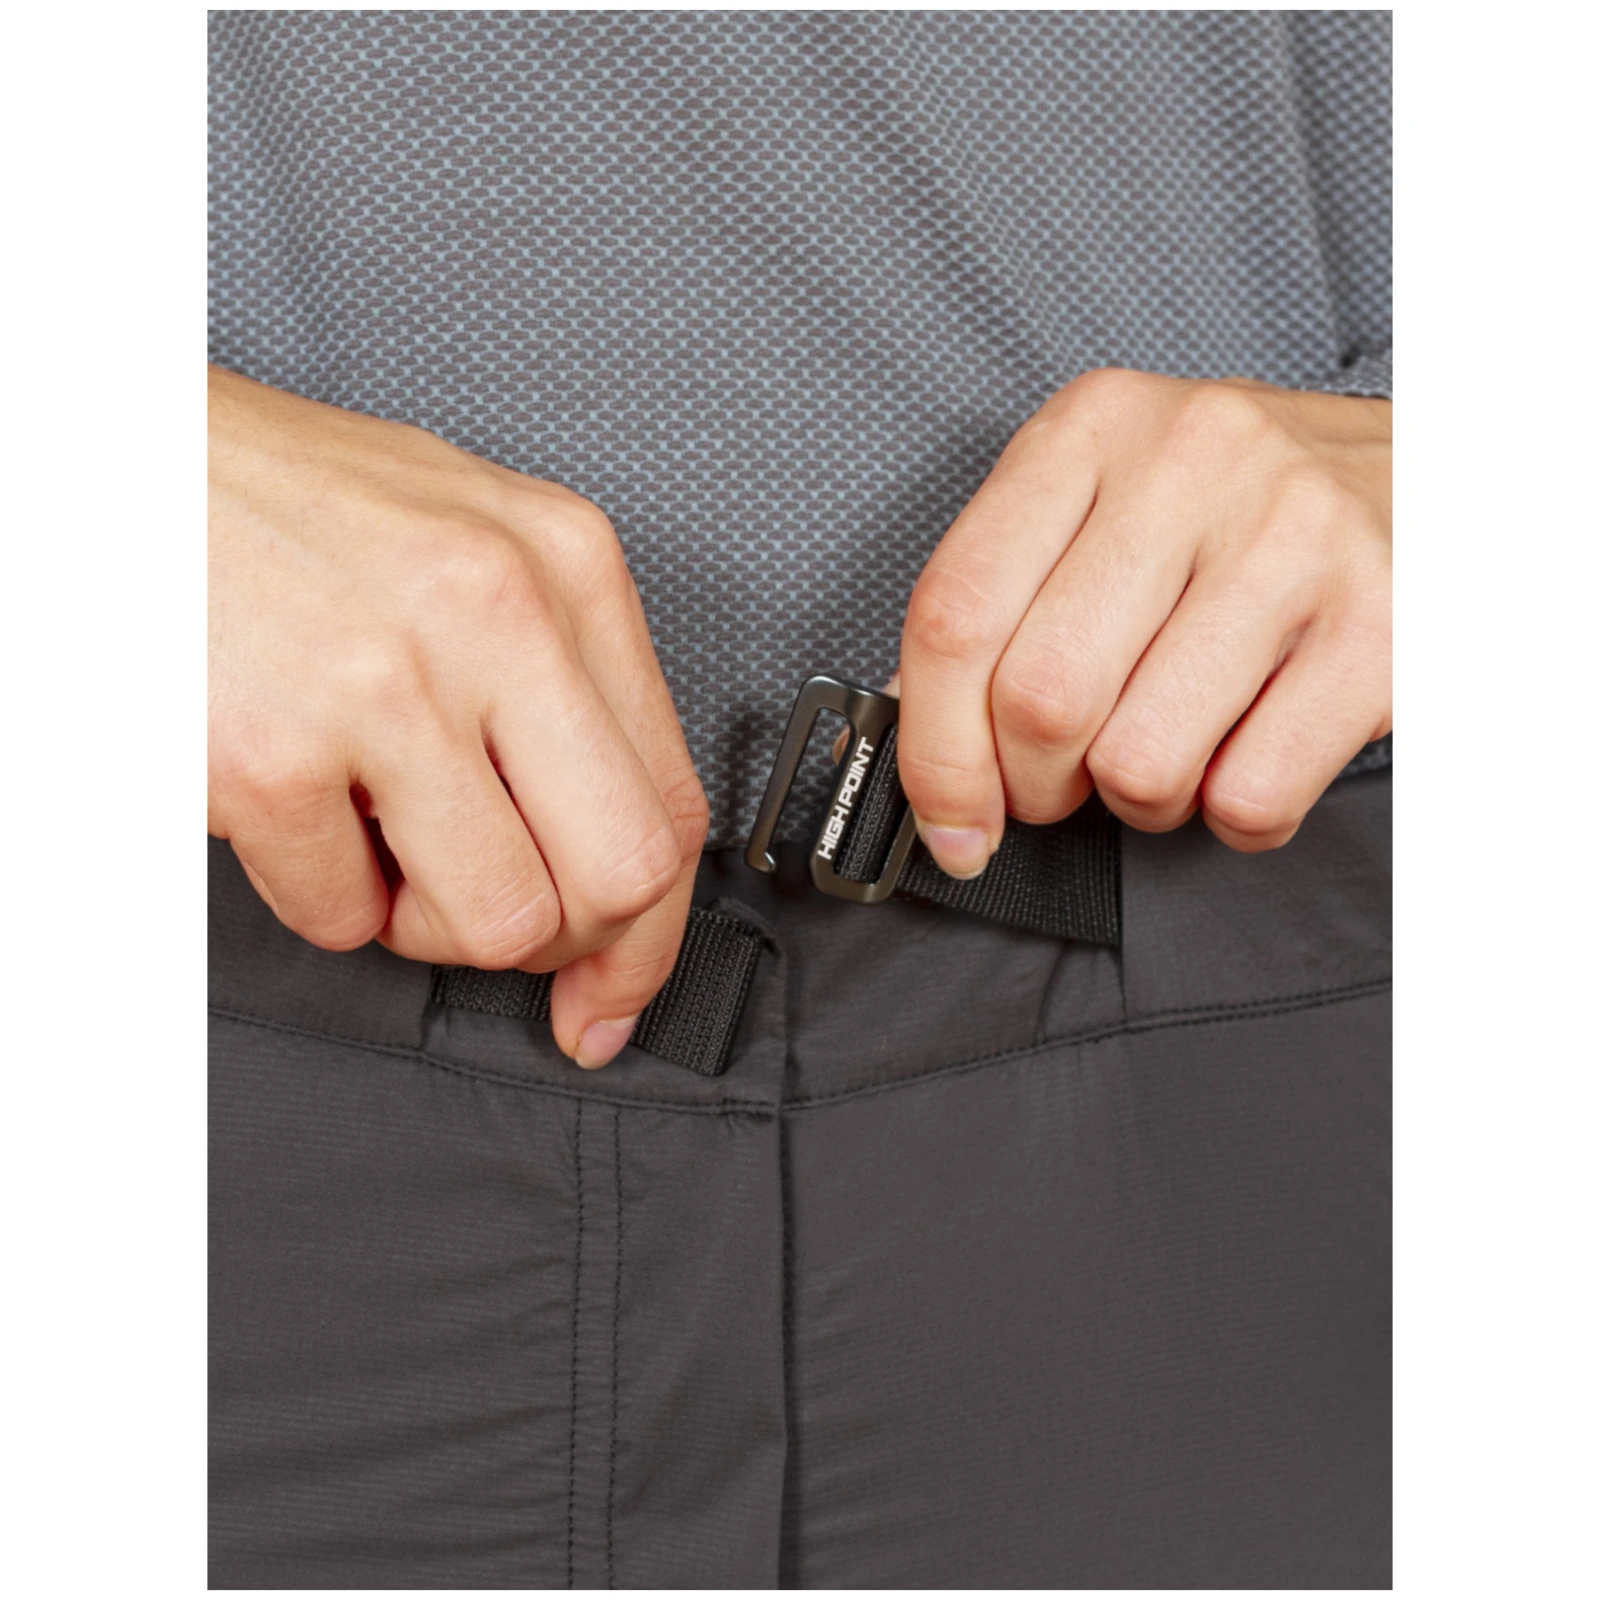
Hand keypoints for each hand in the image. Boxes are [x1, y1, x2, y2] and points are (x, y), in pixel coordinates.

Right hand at [208, 367, 707, 1067]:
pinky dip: (321, 896)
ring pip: (497, 922)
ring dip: (430, 924)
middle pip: (621, 876)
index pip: (675, 804)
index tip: (614, 984)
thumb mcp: (475, 549)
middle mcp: (498, 615)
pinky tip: (301, 816)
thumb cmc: (290, 507)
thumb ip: (565, 689)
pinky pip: (343, 917)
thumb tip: (616, 852)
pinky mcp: (270, 753)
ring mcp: (387, 685)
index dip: (652, 932)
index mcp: (566, 566)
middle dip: (565, 943)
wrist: (118, 458)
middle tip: (497, 917)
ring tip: (379, 846)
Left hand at [897, 369, 1390, 873]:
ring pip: (1139, 763)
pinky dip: (1233, 816)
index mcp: (1090, 429)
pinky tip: (1251, 752)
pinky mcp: (1381, 626)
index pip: (954, 612)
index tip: (949, 821)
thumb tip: (932, 754)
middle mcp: (1190, 463)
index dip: (934, 750)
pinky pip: (1248, 797)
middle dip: (1037, 785)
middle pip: (1039, 699)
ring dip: (1142, 801)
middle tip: (1069, 779)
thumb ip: (1008, 601)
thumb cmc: (1239, 515)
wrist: (1433, 478)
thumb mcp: (1108, 504)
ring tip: (1175, 748)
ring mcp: (1294, 538)